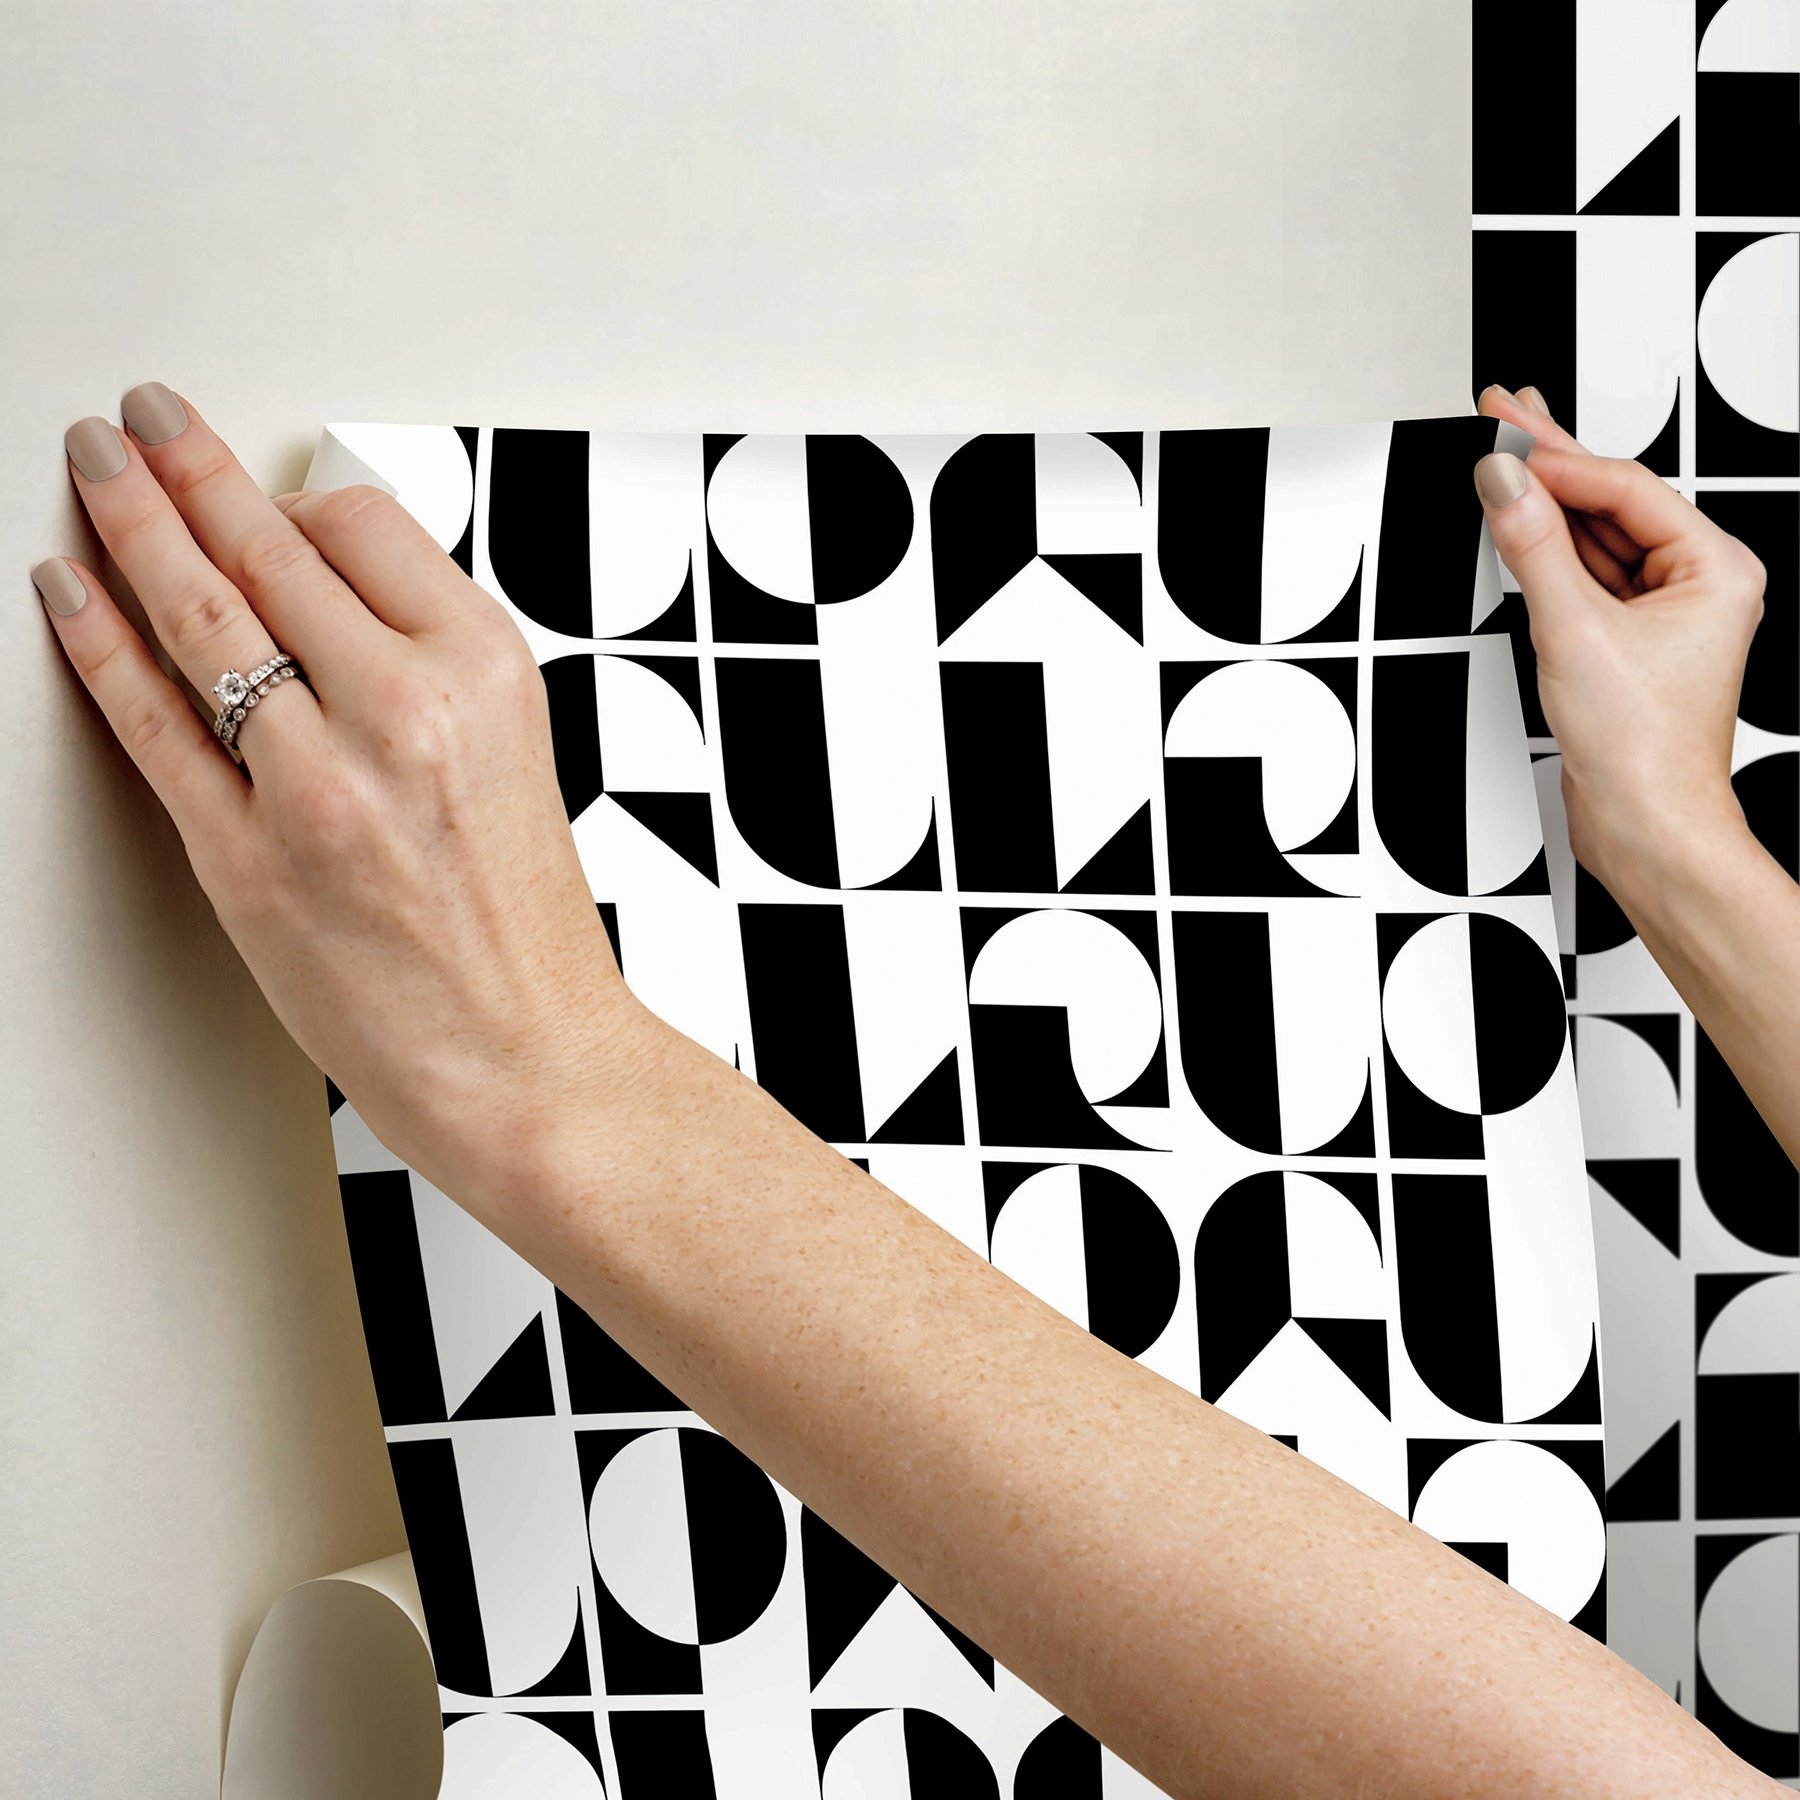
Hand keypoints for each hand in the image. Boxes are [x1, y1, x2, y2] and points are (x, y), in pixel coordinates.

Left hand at [31, 386, 654, 1209]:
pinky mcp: (248, 859)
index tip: (264, 486)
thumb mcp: (514, 754)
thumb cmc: (524, 927)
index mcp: (486, 673)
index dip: (297, 497)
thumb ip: (426, 663)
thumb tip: (329, 589)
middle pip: (269, 550)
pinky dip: (98, 643)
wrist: (529, 1057)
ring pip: (199, 615)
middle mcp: (406, 713)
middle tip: (144, 419)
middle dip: (189, 466)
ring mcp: (320, 786)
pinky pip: (153, 722)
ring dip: (129, 521)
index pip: (365, 526)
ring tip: (94, 466)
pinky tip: (69, 588)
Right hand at [1470, 382, 1768, 904]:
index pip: (1623, 490)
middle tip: (1504, 409)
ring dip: (1545, 501)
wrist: (1644, 825)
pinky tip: (1519, 522)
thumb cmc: (1643, 749)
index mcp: (1715, 569)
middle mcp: (1697, 585)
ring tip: (1504, 452)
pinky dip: (1546, 550)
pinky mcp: (1627, 641)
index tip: (1502, 437)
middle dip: (1553, 459)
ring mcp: (1662, 613)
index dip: (1557, 460)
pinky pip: (1585, 576)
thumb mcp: (1574, 631)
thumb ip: (1532, 549)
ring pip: (1595, 537)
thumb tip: (1504, 483)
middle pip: (1612, 503)